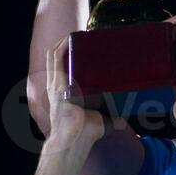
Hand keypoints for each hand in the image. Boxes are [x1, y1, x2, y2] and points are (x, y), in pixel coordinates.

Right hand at [44, 35, 106, 150]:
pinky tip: (70, 38)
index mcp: (63, 92)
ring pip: (53, 55)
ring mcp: (56, 83)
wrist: (76, 140)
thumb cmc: (86, 133)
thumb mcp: (99, 120)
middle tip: (80, 36)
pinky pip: (56, 59)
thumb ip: (110, 117)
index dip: (66, 54)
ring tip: (75, 34)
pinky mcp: (58, 84)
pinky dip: (62, 47)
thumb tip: (122, 118)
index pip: (59, 67)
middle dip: (65, 44)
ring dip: (63, 42)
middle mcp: (57, 86)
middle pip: (55, 57)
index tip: (79, 45)